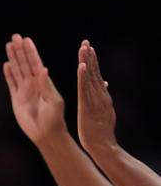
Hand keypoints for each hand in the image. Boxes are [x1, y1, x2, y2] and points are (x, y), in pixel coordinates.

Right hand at [3, 34, 66, 146]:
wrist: (46, 133)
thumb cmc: (54, 118)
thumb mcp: (53, 101)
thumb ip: (46, 86)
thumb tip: (42, 69)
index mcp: (43, 82)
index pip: (35, 63)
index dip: (30, 51)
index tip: (26, 40)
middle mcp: (33, 83)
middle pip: (25, 63)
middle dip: (20, 50)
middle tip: (15, 37)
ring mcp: (25, 90)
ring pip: (17, 70)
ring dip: (13, 58)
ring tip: (9, 46)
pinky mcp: (17, 99)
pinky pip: (11, 83)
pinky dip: (9, 74)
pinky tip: (6, 65)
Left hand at [77, 40, 117, 157]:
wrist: (102, 144)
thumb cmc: (100, 130)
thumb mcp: (102, 110)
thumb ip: (103, 95)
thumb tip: (104, 83)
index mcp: (100, 95)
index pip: (95, 75)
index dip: (92, 61)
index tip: (87, 48)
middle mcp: (100, 95)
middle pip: (93, 72)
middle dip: (89, 57)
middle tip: (85, 42)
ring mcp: (95, 99)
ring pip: (90, 78)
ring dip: (87, 62)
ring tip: (84, 48)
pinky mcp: (89, 106)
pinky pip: (85, 89)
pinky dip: (84, 77)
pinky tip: (82, 66)